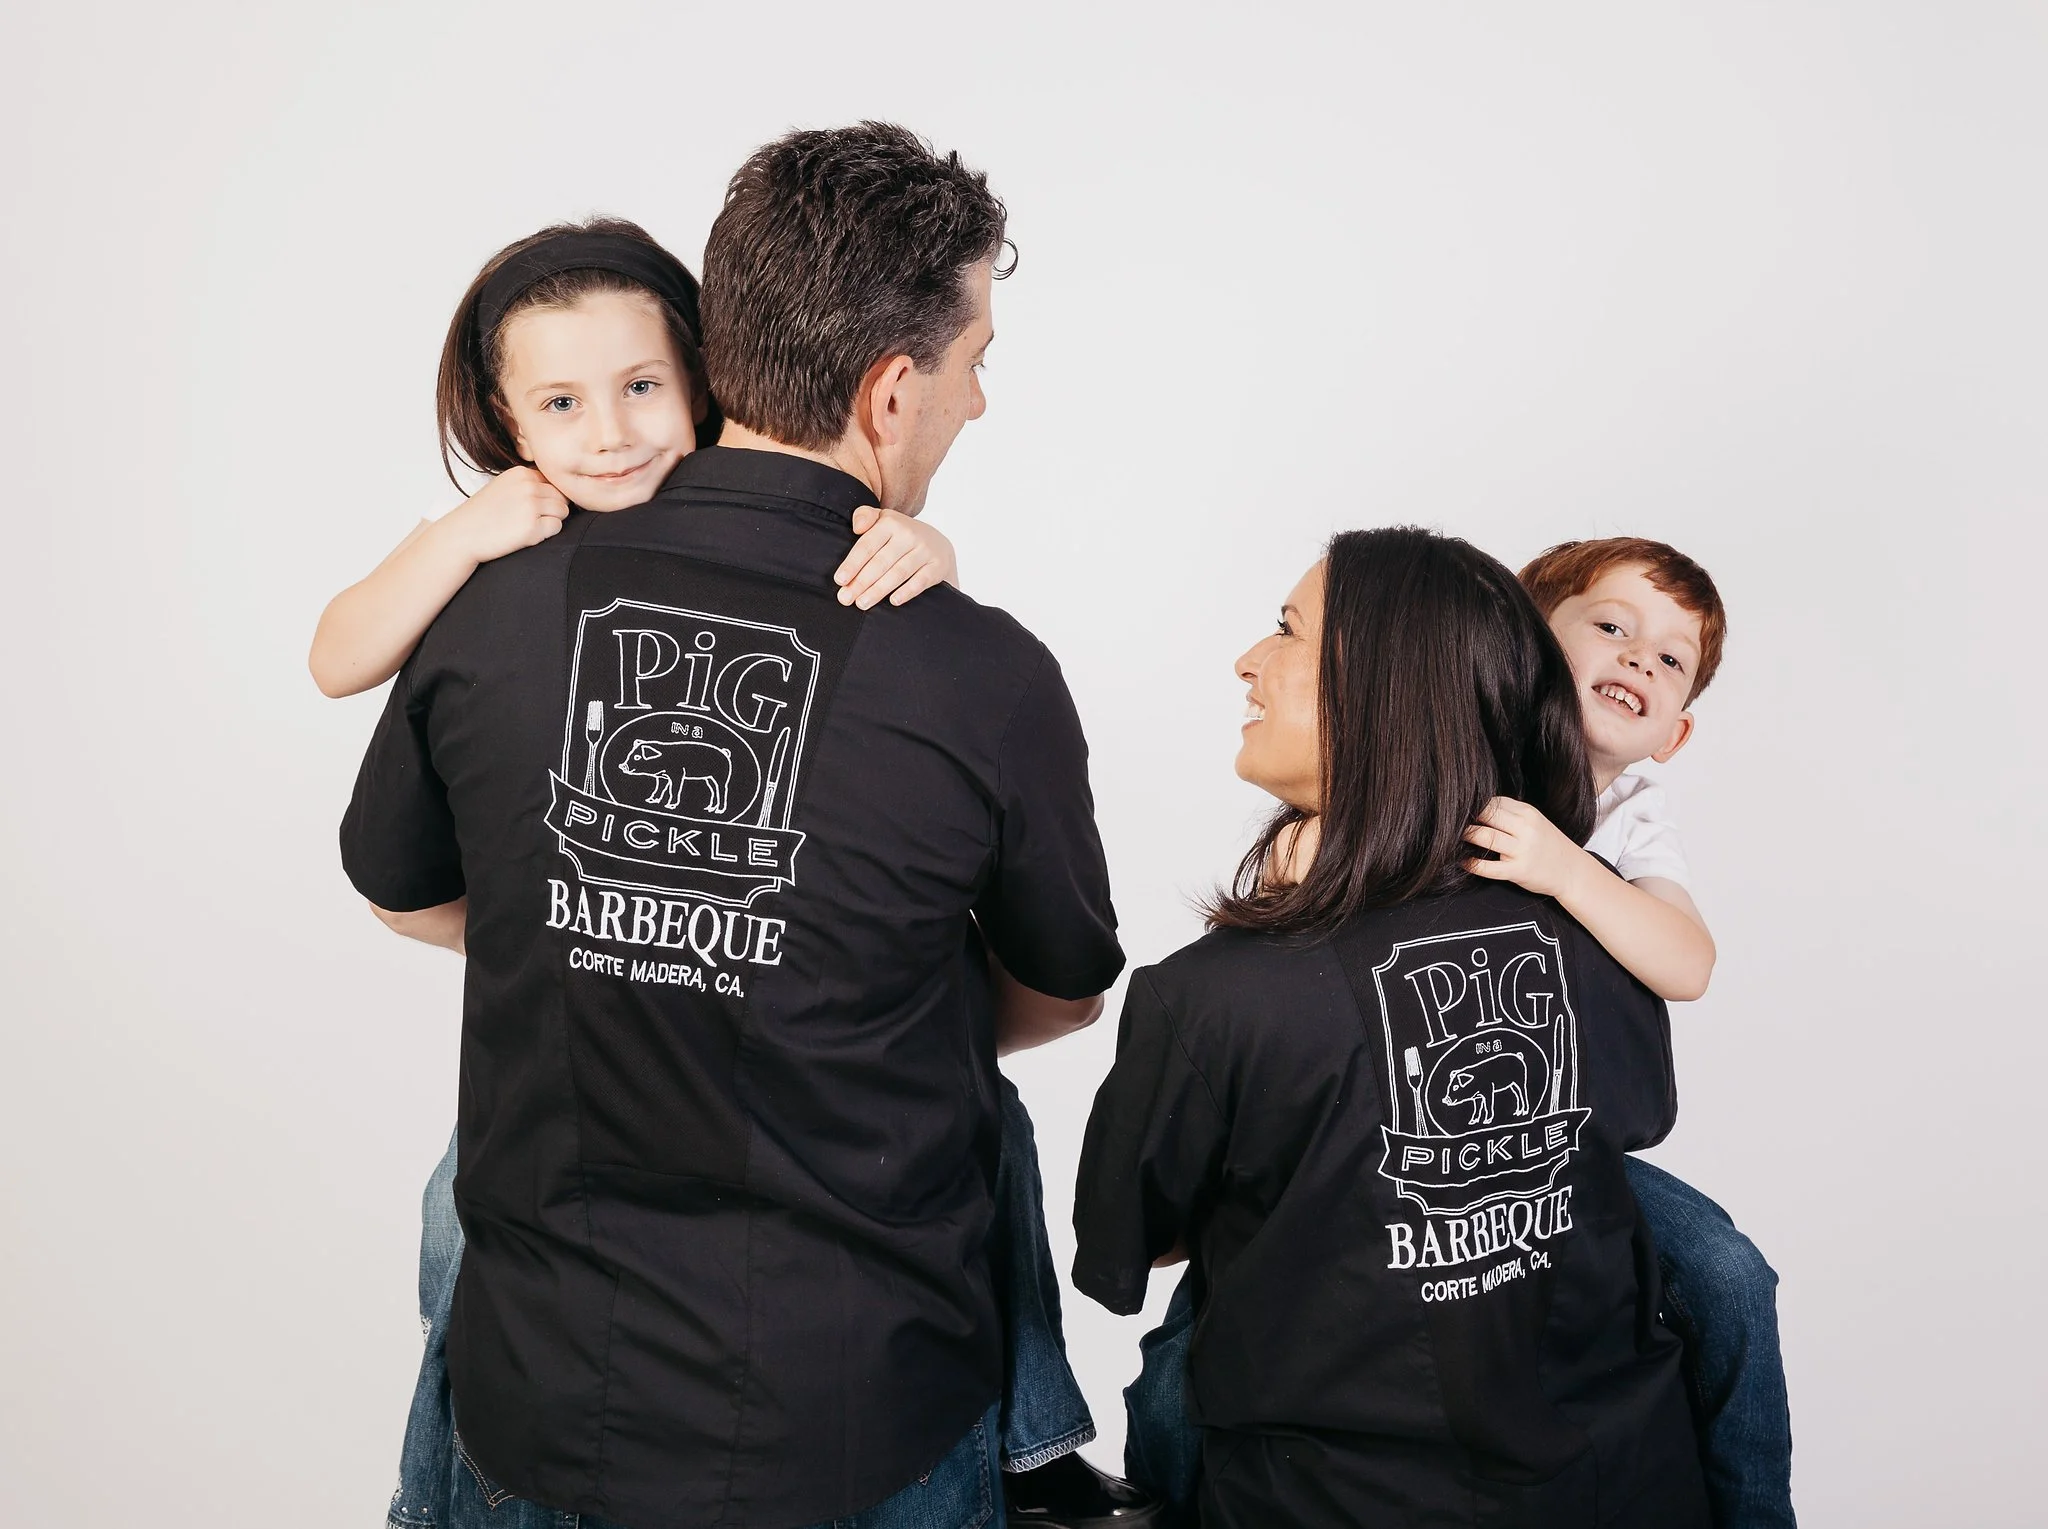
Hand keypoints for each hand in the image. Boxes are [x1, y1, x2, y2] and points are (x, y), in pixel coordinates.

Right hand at [443, 466, 569, 563]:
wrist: (462, 534)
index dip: (549, 496)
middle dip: (552, 509)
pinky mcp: (532, 527)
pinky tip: (527, 534)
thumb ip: (529, 483)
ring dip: (551, 521)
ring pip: (563, 511)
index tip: (534, 506)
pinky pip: (557, 528)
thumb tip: (560, 489)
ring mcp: (531, 506)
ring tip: (528, 525)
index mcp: (521, 473)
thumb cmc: (483, 514)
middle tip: (531, 519)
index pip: (554, 481)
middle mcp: (528, 486)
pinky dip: (546, 534)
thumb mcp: (505, 486)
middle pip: (562, 496)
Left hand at [834, 506, 957, 608]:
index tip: (840, 580)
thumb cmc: (900, 536)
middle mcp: (909, 534)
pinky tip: (893, 601)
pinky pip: (921, 581)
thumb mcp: (882, 520)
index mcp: (890, 522)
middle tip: (845, 598)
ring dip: (878, 590)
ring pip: (898, 573)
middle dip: (861, 582)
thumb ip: (865, 516)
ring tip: (862, 603)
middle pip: (881, 562)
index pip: (867, 545)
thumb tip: (857, 527)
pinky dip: (907, 591)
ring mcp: (925, 550)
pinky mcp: (938, 565)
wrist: (938, 544)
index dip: (852, 564)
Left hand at [1463, 796, 1594, 899]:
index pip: (1492, 802)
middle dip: (1466, 819)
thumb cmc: (1547, 844)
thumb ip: (1510, 813)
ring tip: (1453, 838)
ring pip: (1485, 837)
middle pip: (1486, 816)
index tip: (1459, 811)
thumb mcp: (1534, 821)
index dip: (1474, 806)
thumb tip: (1476, 807)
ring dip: (1466, 837)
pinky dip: (1472, 864)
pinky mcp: (1518, 870)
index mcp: (1527, 813)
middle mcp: (1525, 828)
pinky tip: (1463, 861)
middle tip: (1451, 823)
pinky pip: (1488, 867)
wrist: (1571, 870)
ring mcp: (1522, 850)